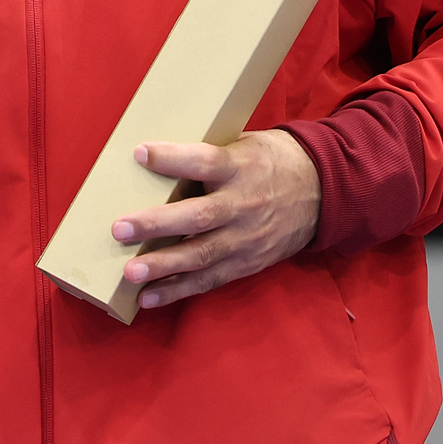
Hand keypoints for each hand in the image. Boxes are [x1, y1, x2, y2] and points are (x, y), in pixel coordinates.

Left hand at [113, 129, 320, 309]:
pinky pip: (210, 279)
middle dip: (157, 224)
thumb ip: (208, 156)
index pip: (204, 161)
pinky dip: (179, 290)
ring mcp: (245, 238)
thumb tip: (151, 157)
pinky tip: (149, 297)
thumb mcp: (244, 146)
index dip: (172, 158)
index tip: (139, 153)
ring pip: (202, 254)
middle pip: (198, 216)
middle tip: (119, 228)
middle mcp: (243, 205)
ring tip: (130, 272)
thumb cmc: (270, 161)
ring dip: (164, 266)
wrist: (323, 191)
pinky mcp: (247, 263)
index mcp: (241, 168)